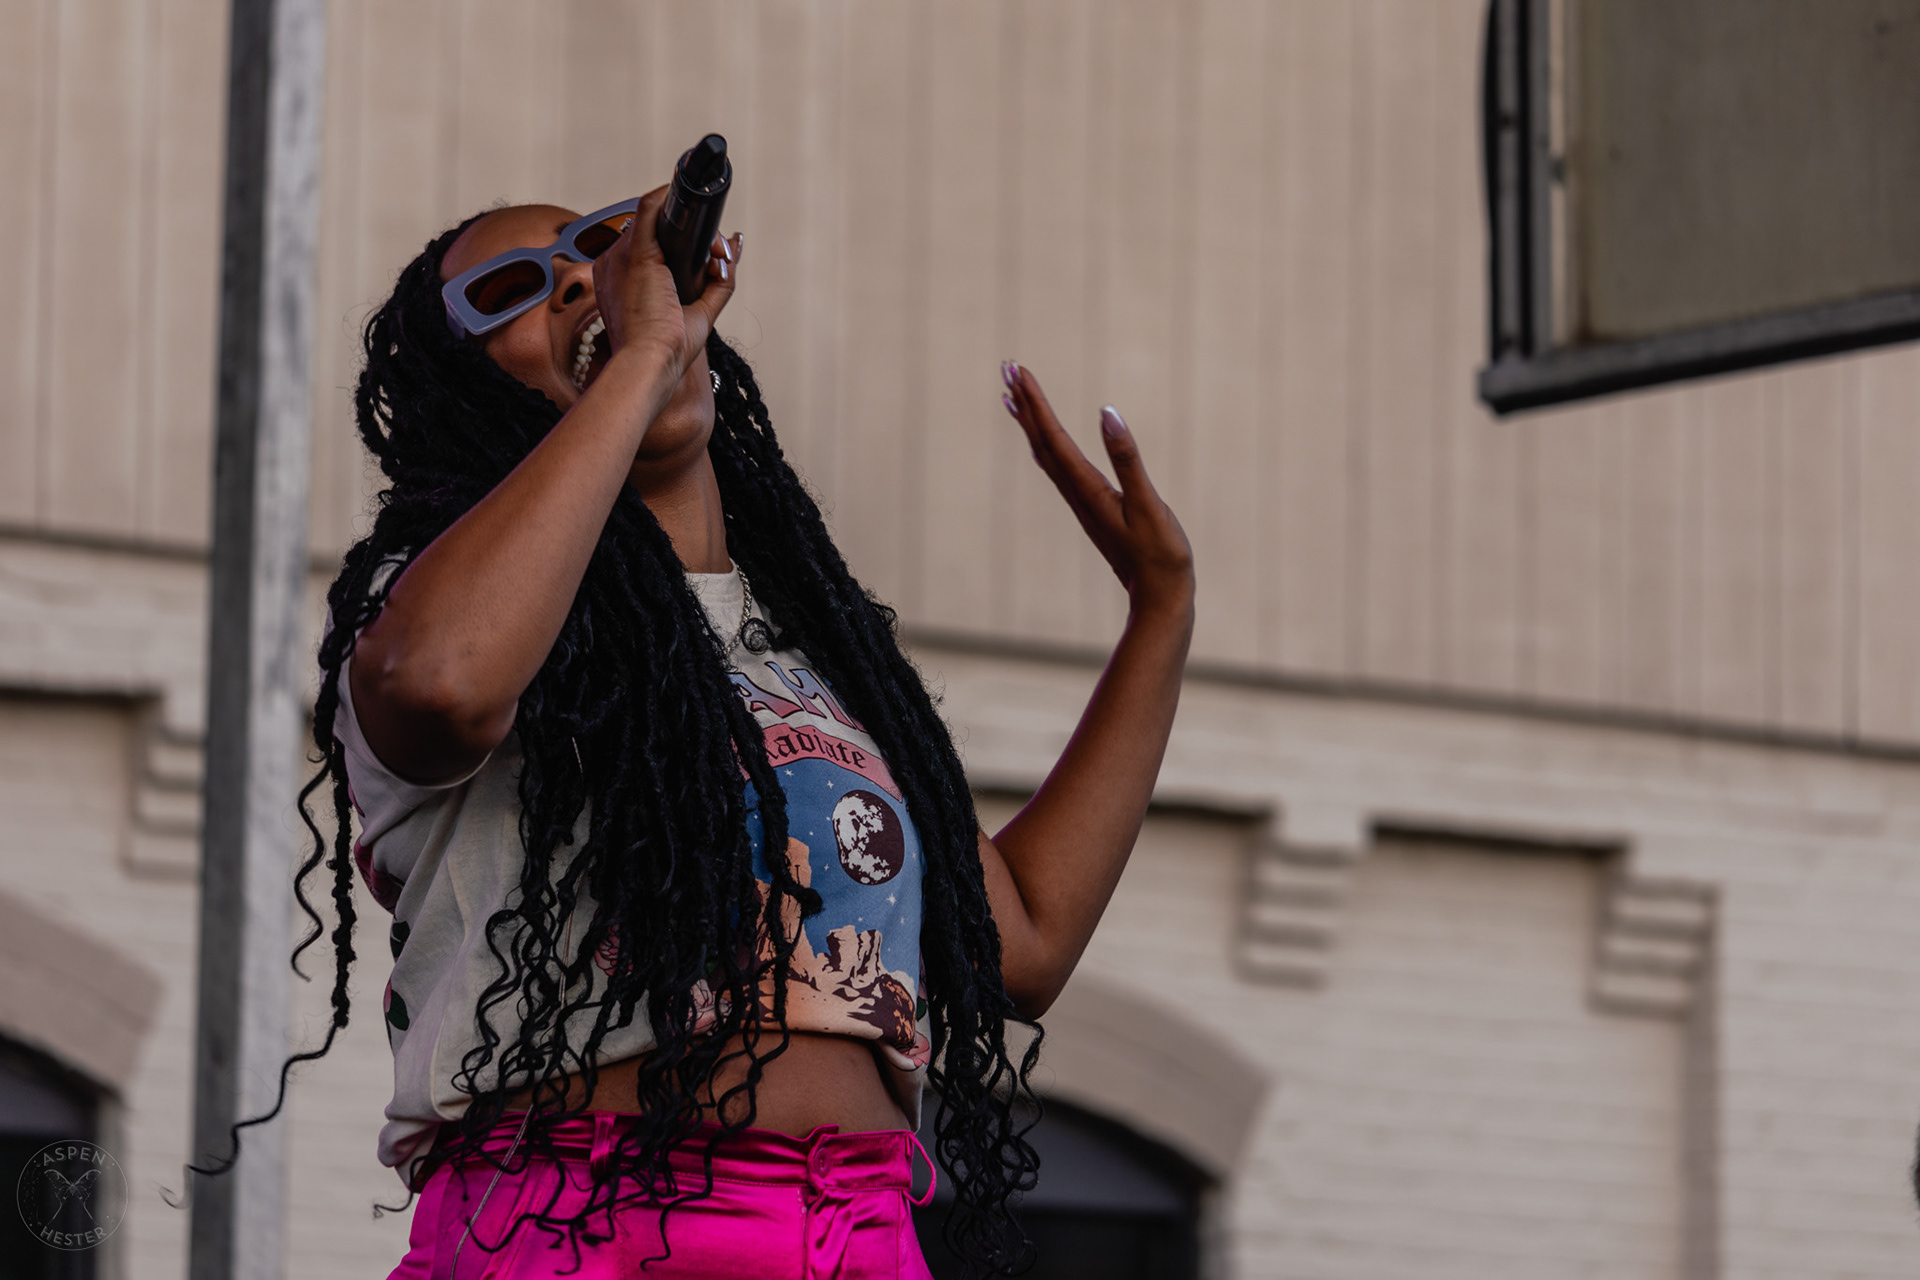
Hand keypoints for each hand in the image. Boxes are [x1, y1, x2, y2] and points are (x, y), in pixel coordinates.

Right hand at [593, 184, 739, 377]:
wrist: (649, 364)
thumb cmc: (667, 351)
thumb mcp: (699, 315)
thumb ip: (716, 285)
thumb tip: (731, 258)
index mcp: (619, 282)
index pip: (647, 247)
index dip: (679, 244)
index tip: (708, 251)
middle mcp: (613, 265)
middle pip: (654, 231)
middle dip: (692, 235)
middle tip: (720, 253)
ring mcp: (620, 257)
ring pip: (657, 219)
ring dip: (693, 225)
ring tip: (718, 248)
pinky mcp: (636, 254)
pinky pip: (650, 209)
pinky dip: (671, 200)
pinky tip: (688, 197)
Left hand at [1001, 363, 1194, 617]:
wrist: (1160, 598)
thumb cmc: (1160, 556)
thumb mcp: (1149, 505)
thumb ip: (1127, 459)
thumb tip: (1107, 413)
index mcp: (1088, 489)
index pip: (1054, 438)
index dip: (1035, 403)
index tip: (1018, 371)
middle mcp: (1078, 494)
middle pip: (1042, 442)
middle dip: (1024, 403)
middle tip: (1007, 367)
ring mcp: (1084, 503)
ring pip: (1047, 455)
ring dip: (1030, 423)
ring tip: (1013, 396)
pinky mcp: (1093, 510)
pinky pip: (1060, 469)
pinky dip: (1047, 446)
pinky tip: (1045, 441)